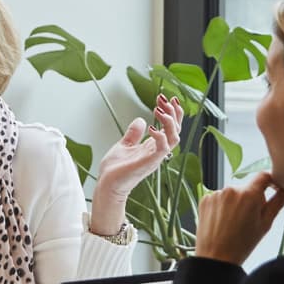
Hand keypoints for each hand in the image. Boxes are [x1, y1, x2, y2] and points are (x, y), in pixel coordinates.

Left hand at [88, 95, 182, 235]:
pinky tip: (150, 127)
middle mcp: (157, 152)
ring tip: (158, 110)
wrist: (106, 185)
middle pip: (177, 130)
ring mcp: (154, 158)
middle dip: (173, 112)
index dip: (173, 113)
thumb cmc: (114, 170)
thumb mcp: (124, 146)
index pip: (171, 128)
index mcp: (153, 147)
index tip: (166, 98)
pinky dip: (160, 136)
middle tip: (163, 99)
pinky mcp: (149, 163)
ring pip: (175, 138)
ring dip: (169, 121)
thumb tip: (140, 120)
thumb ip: (133, 134)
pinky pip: (163, 149)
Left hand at [194, 172, 283, 265]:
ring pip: (233, 193)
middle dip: (251, 197)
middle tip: (250, 218)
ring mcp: (216, 194)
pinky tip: (223, 221)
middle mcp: (231, 189)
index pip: (264, 175)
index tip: (272, 191)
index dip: (270, 182)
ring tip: (234, 223)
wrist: (215, 257)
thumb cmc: (242, 244)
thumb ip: (279, 201)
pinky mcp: (205, 199)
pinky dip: (223, 206)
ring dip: (236, 202)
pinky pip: (219, 198)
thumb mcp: (266, 223)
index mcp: (249, 194)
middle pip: (247, 186)